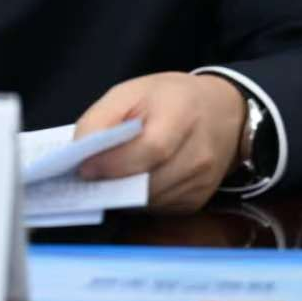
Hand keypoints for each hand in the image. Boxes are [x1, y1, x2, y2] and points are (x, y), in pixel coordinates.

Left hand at [73, 72, 248, 213]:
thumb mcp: (131, 91)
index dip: (115, 162)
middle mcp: (199, 153)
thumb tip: (80, 154)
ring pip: (149, 201)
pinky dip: (139, 200)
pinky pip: (158, 209)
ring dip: (124, 194)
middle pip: (148, 182)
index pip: (150, 148)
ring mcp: (202, 182)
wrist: (221, 112)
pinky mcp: (198, 200)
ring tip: (109, 177)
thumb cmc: (169, 98)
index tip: (84, 167)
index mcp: (183, 114)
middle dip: (113, 183)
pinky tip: (133, 182)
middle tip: (89, 177)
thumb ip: (102, 118)